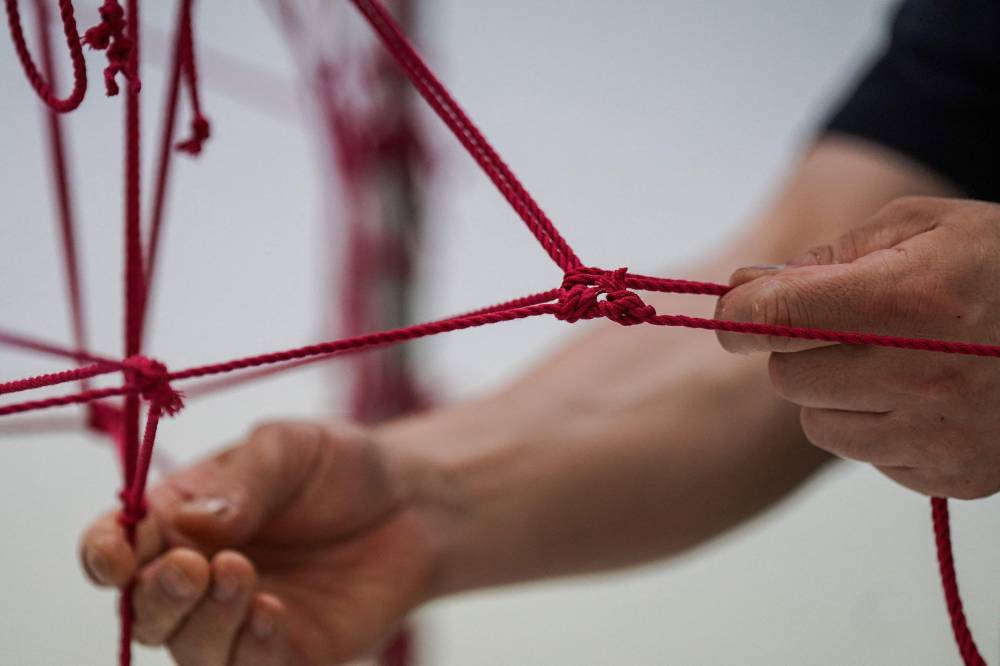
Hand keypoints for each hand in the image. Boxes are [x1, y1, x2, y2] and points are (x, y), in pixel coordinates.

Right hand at [79, 419, 437, 664]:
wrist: (412, 502)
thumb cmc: (339, 467)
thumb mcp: (289, 448)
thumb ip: (242, 480)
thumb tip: (192, 523)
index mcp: (180, 520)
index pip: (120, 546)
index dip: (106, 552)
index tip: (116, 554)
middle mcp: (199, 576)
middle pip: (144, 609)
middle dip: (156, 594)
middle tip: (193, 566)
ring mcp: (239, 619)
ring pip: (190, 649)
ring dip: (204, 622)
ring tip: (241, 574)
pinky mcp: (286, 652)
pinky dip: (251, 650)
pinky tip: (272, 613)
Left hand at [716, 197, 999, 498]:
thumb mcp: (924, 226)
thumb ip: (829, 255)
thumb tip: (747, 286)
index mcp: (905, 299)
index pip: (776, 316)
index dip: (739, 314)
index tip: (734, 314)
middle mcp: (919, 376)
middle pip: (787, 376)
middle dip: (800, 349)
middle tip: (848, 327)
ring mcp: (938, 435)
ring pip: (817, 423)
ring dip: (834, 393)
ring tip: (893, 363)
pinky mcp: (951, 476)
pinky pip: (864, 455)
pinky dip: (876, 428)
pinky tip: (924, 398)